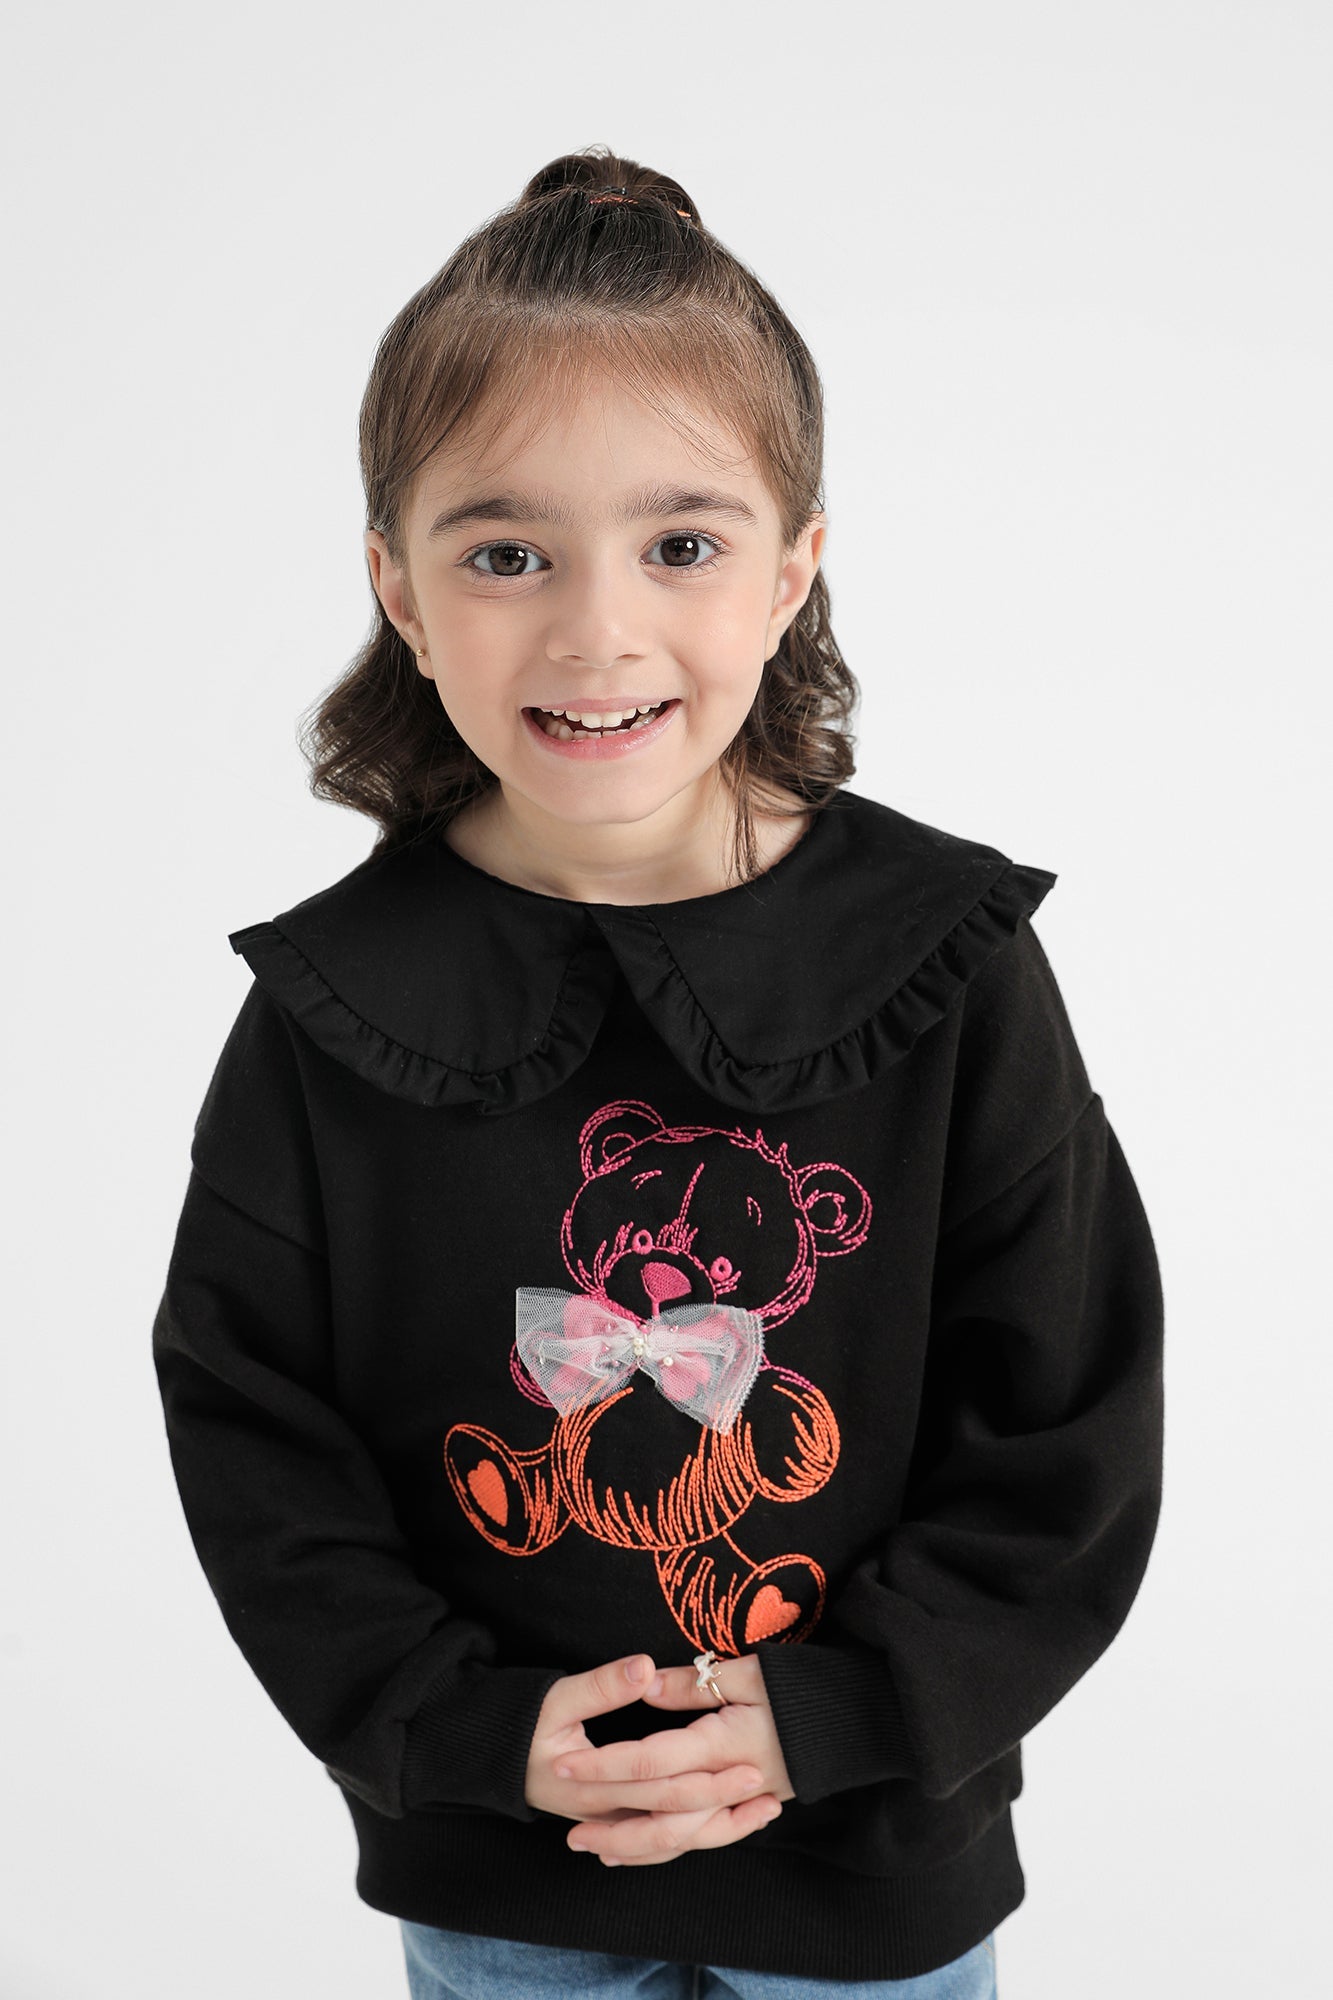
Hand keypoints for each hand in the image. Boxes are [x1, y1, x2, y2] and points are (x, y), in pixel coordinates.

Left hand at [554, 1650, 794, 1867]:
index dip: (604, 1765)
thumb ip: (693, 1683)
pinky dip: (666, 1850)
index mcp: (722, 1743)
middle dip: (610, 1822)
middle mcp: (728, 1782)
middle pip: (659, 1813)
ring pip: (679, 1838)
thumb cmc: (800, 1689)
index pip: (650, 1759)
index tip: (563, 1765)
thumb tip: (645, 1684)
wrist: (854, 1723)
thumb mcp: (750, 1672)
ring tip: (591, 1848)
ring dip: (632, 1847)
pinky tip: (635, 1853)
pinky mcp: (748, 1809)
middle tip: (567, 1831)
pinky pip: (700, 1840)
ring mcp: (740, 1803)